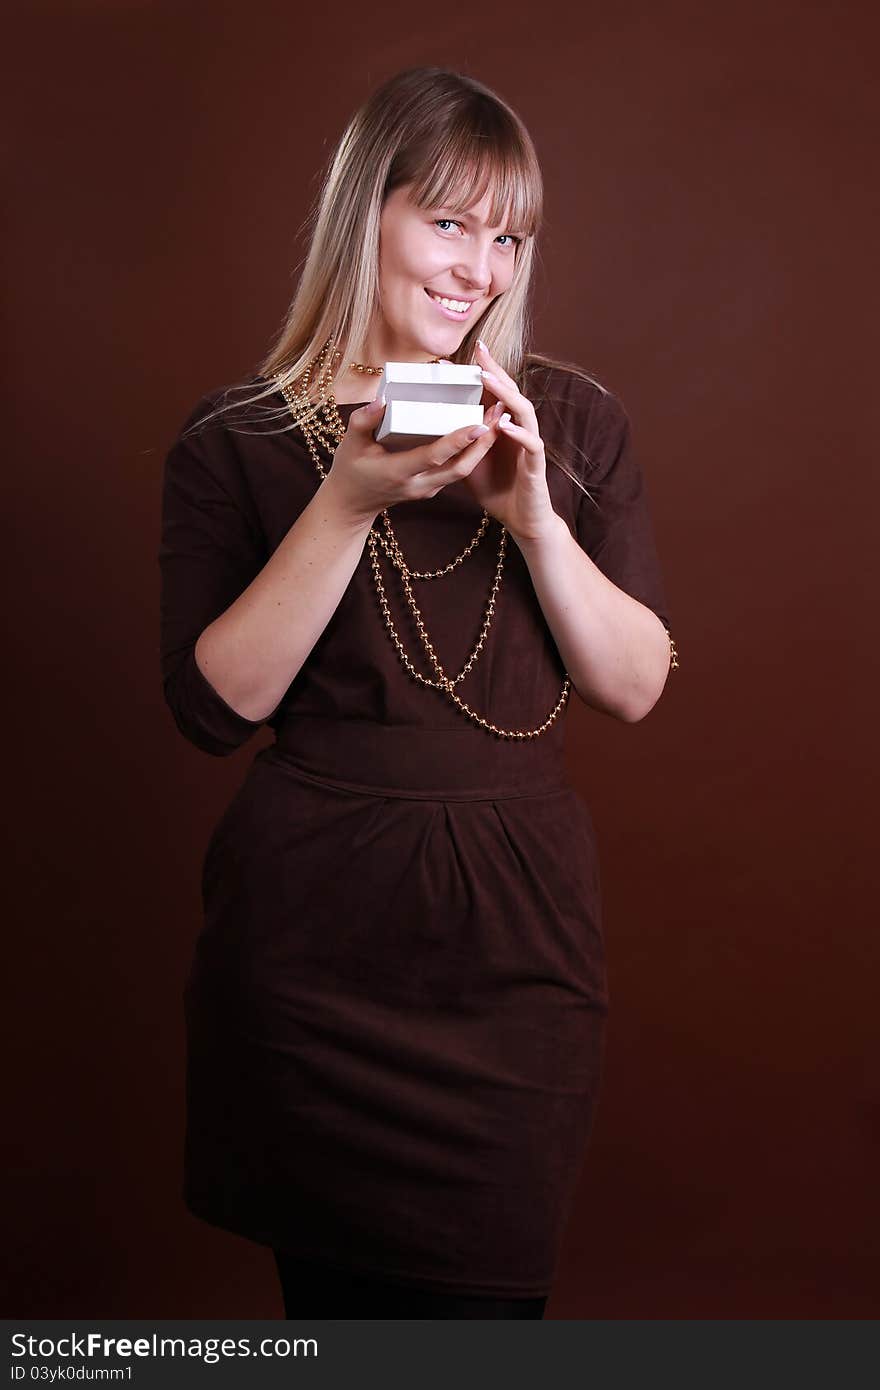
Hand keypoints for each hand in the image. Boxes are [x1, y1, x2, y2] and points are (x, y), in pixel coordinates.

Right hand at [325, 392, 505, 525]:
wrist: (353, 503)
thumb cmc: (351, 469)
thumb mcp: (351, 443)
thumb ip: (364, 420)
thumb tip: (383, 400)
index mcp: (398, 472)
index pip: (434, 457)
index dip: (458, 441)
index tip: (479, 424)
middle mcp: (418, 484)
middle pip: (460, 468)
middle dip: (484, 443)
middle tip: (501, 414)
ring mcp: (428, 489)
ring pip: (463, 471)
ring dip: (483, 446)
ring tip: (499, 417)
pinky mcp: (434, 486)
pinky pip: (458, 470)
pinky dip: (473, 451)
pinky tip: (483, 429)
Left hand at [461, 341, 557, 543]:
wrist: (521, 519)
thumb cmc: (497, 488)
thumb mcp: (467, 461)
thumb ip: (456, 442)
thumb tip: (426, 432)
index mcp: (503, 427)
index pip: (493, 393)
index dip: (481, 373)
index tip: (459, 356)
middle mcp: (518, 429)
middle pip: (511, 392)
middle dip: (496, 371)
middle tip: (479, 351)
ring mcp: (529, 445)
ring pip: (524, 412)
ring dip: (506, 395)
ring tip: (488, 380)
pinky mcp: (536, 465)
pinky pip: (531, 445)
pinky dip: (519, 433)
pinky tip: (503, 425)